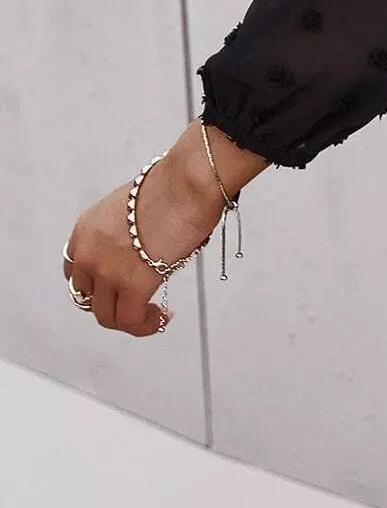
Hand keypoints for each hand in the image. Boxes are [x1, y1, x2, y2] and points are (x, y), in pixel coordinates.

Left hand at [62, 122, 262, 337]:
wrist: (188, 182)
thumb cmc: (175, 184)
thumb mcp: (133, 208)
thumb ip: (128, 233)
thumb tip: (145, 251)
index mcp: (87, 228)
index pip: (76, 270)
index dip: (96, 284)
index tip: (114, 288)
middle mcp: (89, 251)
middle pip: (87, 296)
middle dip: (111, 302)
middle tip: (134, 303)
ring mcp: (106, 271)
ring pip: (106, 315)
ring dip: (129, 319)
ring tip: (152, 315)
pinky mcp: (131, 286)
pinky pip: (130, 321)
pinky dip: (146, 325)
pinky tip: (162, 316)